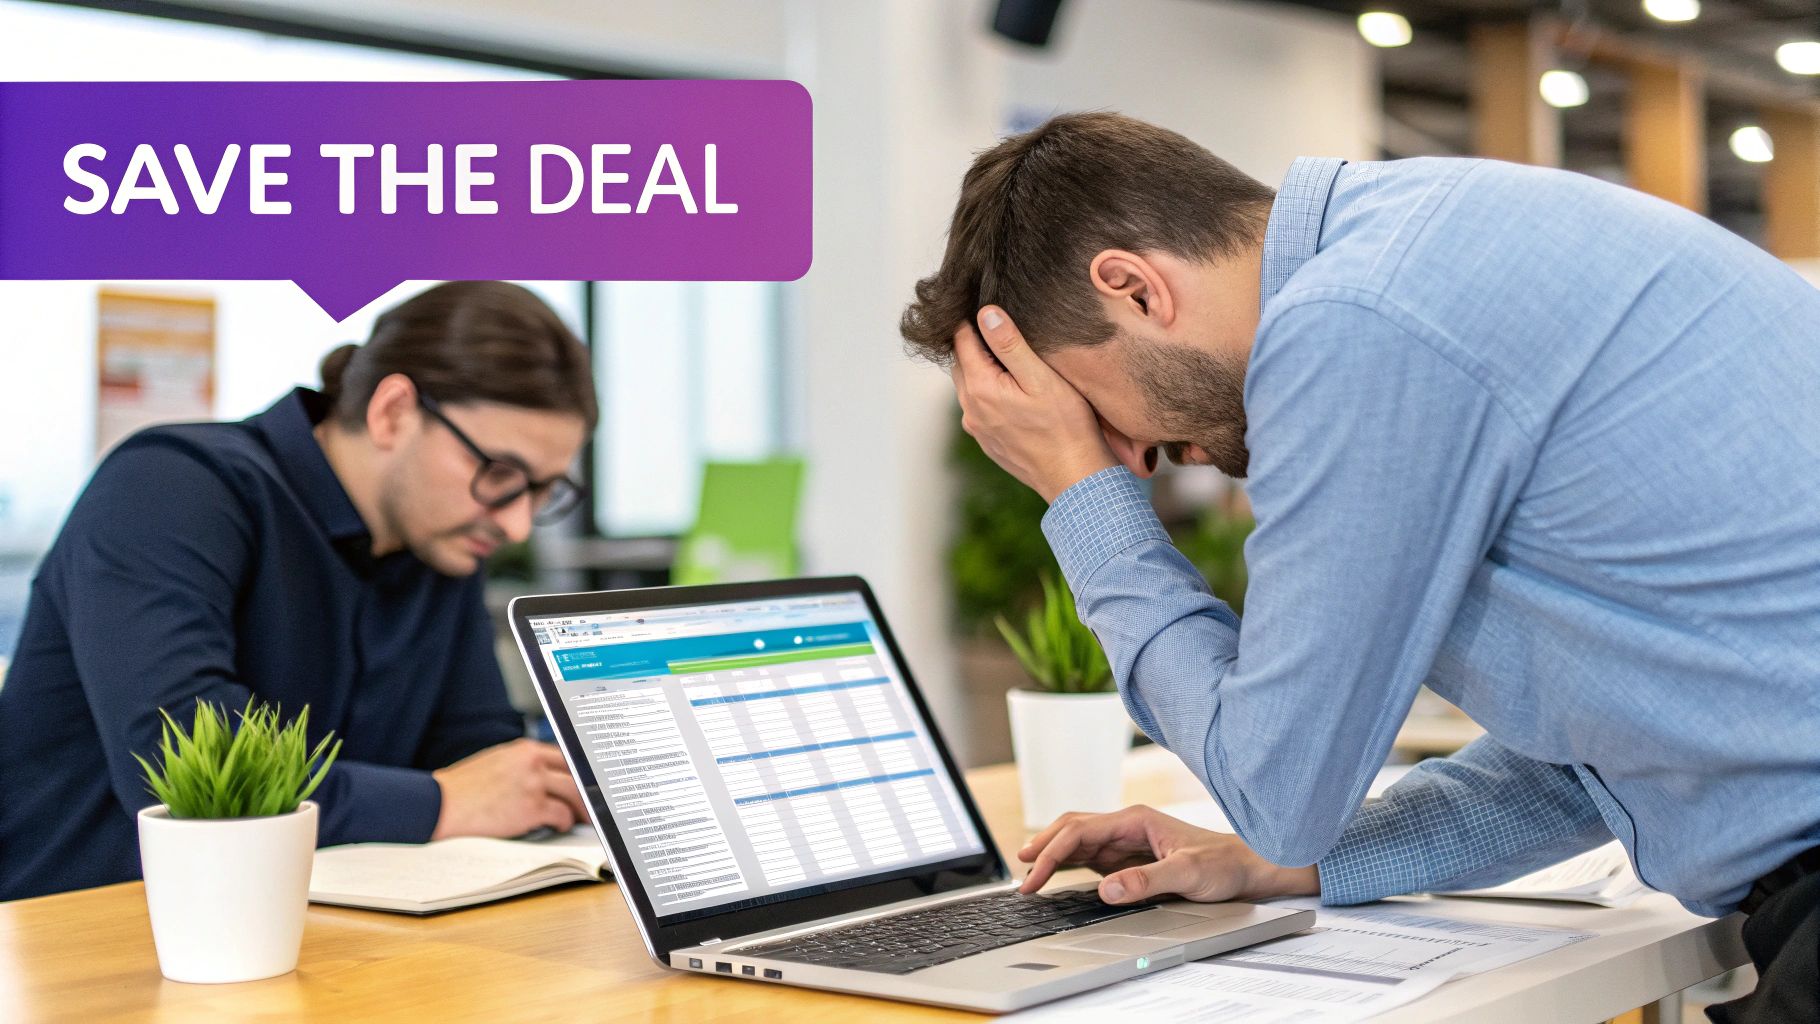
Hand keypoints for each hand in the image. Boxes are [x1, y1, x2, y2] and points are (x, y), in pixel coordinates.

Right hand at [430, 738, 587, 839]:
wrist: (438, 805)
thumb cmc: (462, 790)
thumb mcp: (495, 764)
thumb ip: (521, 766)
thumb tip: (544, 777)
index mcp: (523, 750)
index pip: (564, 757)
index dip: (578, 771)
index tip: (586, 782)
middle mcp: (532, 762)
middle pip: (575, 774)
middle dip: (586, 790)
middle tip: (593, 803)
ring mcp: (533, 784)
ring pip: (573, 794)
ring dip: (580, 809)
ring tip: (583, 818)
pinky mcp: (531, 807)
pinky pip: (560, 815)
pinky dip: (563, 822)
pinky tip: (559, 826)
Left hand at [951, 306, 1117, 501]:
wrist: (1076, 478)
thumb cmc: (1066, 427)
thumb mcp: (1041, 378)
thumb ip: (1010, 344)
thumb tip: (985, 314)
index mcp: (980, 389)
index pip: (961, 341)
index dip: (973, 320)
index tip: (986, 305)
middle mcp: (971, 411)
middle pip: (962, 363)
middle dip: (976, 343)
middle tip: (1001, 326)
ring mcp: (978, 430)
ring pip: (970, 387)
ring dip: (983, 369)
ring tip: (1010, 356)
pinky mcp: (989, 443)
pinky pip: (981, 408)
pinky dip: (990, 393)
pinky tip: (1015, 390)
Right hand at [1017, 805, 1319, 904]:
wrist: (1247, 867)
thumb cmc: (1223, 864)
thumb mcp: (1187, 874)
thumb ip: (1146, 880)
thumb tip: (1105, 888)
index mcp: (1136, 819)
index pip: (1080, 830)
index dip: (1052, 852)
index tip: (1034, 875)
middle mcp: (1127, 825)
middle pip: (1072, 828)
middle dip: (1043, 847)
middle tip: (1021, 873)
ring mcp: (1127, 841)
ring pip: (1078, 840)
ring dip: (1053, 853)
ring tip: (1029, 873)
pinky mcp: (1130, 857)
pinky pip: (1091, 856)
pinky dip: (1069, 863)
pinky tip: (1057, 874)